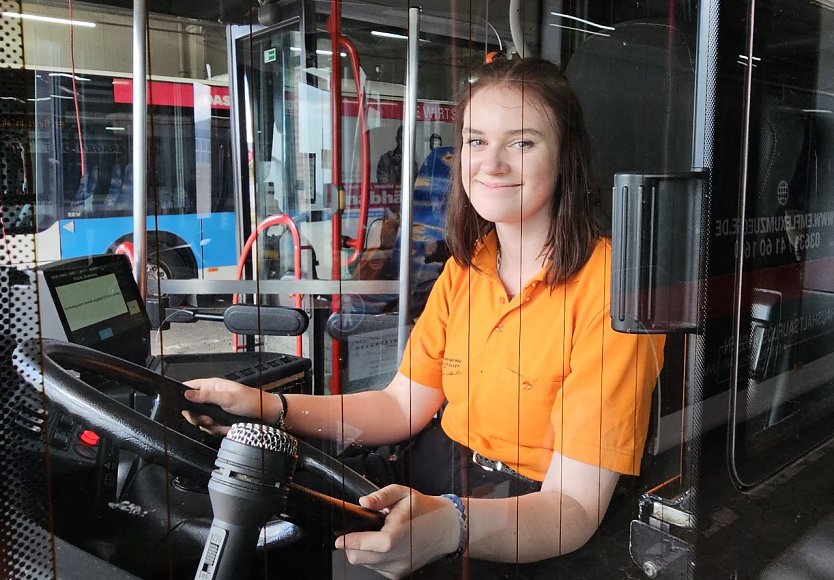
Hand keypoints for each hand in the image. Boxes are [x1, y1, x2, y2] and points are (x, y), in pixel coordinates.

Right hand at [181, 377, 279, 434]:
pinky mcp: (220, 420)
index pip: (190, 386)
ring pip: (200, 420)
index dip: (183, 394)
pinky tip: (224, 427)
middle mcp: (212, 397)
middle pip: (192, 408)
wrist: (266, 415)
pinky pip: (210, 427)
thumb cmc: (252, 401)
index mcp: (212, 386)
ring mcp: (216, 409)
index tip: (183, 404)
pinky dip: (216, 429)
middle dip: (197, 416)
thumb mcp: (227, 398)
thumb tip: (187, 394)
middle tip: (207, 418)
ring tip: (218, 422)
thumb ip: (206, 396)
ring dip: (208, 424)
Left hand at [335, 485, 459, 578]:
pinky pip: (376, 568)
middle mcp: (398, 554)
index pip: (369, 545)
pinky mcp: (398, 574)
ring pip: (367, 564)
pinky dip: (374, 558)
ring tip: (377, 535)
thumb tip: (364, 501)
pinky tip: (384, 545)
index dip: (352, 542)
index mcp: (398, 533)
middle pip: (361, 558)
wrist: (445, 528)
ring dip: (364, 552)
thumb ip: (382, 496)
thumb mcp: (403, 493)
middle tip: (356, 532)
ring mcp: (399, 567)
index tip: (340, 539)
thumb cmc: (424, 509)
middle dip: (352, 546)